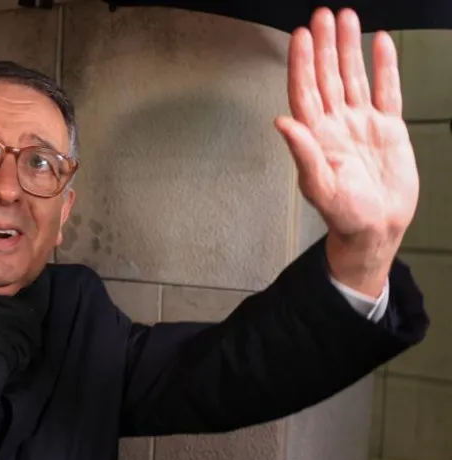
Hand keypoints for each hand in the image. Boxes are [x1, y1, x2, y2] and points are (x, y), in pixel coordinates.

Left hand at [275, 8, 417, 296]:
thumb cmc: (344, 215)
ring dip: (349, 48)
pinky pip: (386, 90)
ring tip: (348, 18)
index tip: (301, 35)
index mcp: (316, 136)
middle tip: (324, 14)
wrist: (375, 229)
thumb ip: (302, 153)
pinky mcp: (387, 128)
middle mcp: (336, 125)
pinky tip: (380, 44)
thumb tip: (282, 123)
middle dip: (324, 45)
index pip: (305, 90)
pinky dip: (384, 66)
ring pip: (353, 76)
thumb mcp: (319, 187)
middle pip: (327, 76)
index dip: (301, 62)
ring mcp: (361, 124)